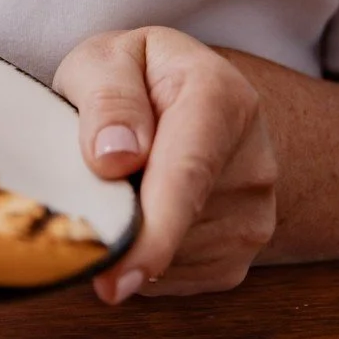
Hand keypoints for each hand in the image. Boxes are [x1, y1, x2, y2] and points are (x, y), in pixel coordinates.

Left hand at [52, 27, 277, 303]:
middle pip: (174, 224)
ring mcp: (255, 217)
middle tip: (83, 181)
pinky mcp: (238, 258)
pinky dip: (142, 260)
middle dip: (117, 221)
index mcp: (221, 97)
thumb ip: (107, 98)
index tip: (114, 280)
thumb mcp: (105, 58)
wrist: (186, 99)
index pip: (187, 175)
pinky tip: (138, 213)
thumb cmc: (134, 76)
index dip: (152, 232)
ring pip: (171, 259)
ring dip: (130, 238)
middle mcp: (255, 162)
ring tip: (121, 183)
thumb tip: (112, 159)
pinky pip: (174, 279)